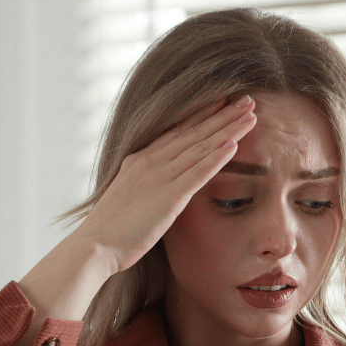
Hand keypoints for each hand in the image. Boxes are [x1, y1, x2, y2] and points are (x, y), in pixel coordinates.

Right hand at [71, 94, 257, 281]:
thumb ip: (146, 187)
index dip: (202, 115)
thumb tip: (159, 188)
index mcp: (141, 161)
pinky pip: (197, 173)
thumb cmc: (111, 230)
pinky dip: (215, 158)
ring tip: (250, 115)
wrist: (95, 245)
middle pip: (193, 133)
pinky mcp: (168, 197)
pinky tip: (233, 145)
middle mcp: (151, 162)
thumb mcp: (129, 198)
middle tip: (247, 100)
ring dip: (227, 130)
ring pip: (200, 147)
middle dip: (222, 115)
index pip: (178, 131)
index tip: (223, 102)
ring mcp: (160, 177)